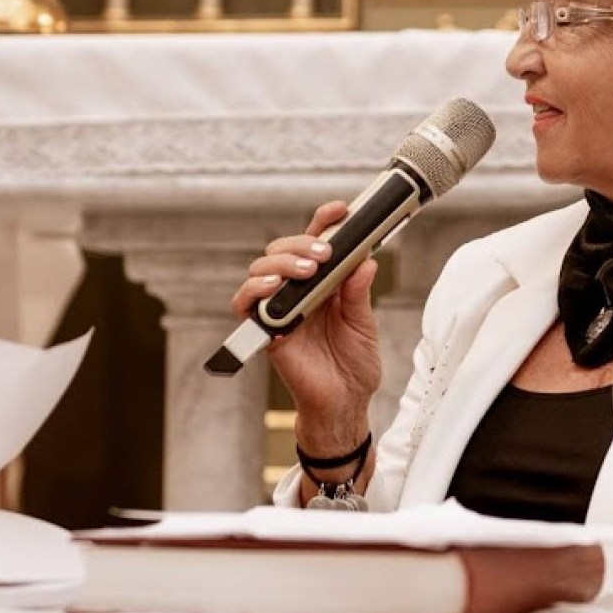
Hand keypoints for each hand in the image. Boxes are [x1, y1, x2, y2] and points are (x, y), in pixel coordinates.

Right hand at [231, 200, 380, 453]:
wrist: (345, 403)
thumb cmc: (354, 364)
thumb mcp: (364, 323)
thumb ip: (359, 292)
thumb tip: (365, 260)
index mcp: (323, 283)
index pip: (316, 243)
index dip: (324, 221)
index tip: (341, 209)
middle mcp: (298, 291)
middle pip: (284, 249)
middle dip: (302, 241)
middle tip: (325, 251)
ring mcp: (279, 309)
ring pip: (262, 269)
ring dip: (281, 261)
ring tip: (306, 268)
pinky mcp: (266, 331)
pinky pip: (247, 304)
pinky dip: (255, 290)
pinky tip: (274, 286)